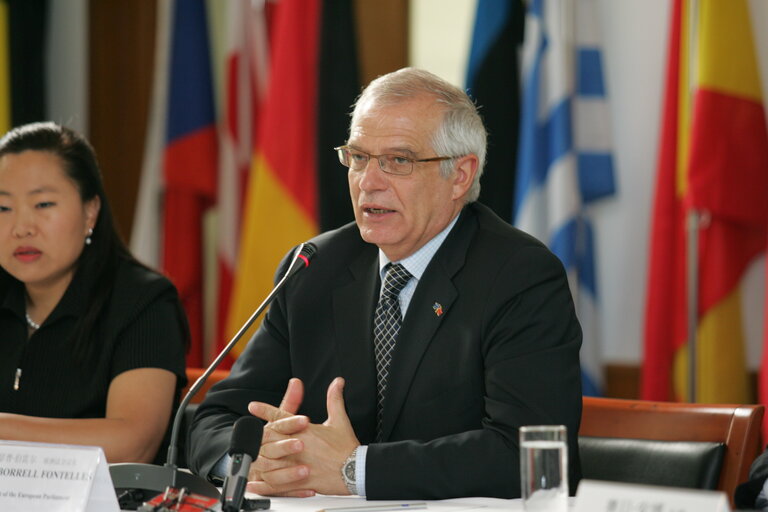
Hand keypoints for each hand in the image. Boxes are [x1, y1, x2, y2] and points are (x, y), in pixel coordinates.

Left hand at [247, 377, 359, 496]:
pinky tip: (257, 483)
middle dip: (259, 436)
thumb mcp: (340, 420)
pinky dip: (264, 484)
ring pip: (270, 461)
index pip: (281, 416)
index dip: (265, 410)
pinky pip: (277, 484)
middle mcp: (298, 446)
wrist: (356, 470)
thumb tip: (337, 382)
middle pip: (270, 438)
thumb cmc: (347, 447)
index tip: (253, 406)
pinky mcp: (300, 482)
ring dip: (260, 458)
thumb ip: (334, 399)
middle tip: (251, 434)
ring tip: (252, 457)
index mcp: (305, 430)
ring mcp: (297, 464)